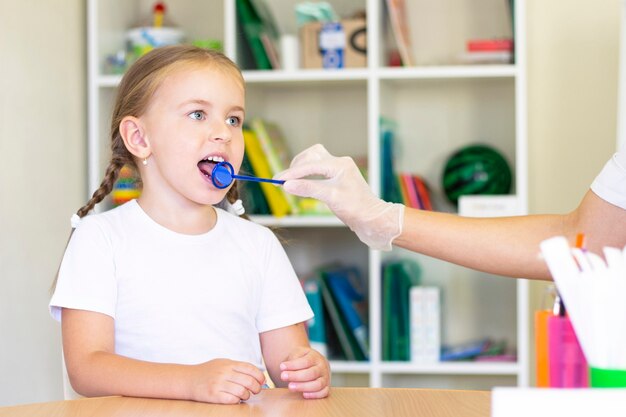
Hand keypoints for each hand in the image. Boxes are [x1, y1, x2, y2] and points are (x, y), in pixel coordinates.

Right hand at [189, 358, 265, 403]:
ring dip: (247, 395)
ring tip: (244, 395)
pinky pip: (232, 400)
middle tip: (256, 391)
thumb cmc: (208, 371)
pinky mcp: (214, 395)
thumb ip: (237, 367)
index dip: (260, 376)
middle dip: (256, 388)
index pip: (250, 369)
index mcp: (229, 364)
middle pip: (249, 381)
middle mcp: (224, 373)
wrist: (188, 379)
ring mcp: (219, 384)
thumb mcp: (222, 363)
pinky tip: (235, 399)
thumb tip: (257, 374)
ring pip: (242, 392)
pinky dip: (237, 401)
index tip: (261, 381)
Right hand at [276, 144, 403, 250]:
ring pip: (315, 159)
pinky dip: (308, 174)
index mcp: (340, 165)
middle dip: (297, 165)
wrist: (372, 219)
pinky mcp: (338, 177)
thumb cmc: (356, 209)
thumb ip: (308, 188)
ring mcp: (340, 169)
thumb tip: (287, 184)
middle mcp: (340, 163)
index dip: (292, 173)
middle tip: (284, 179)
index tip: (277, 180)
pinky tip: (303, 183)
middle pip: (312, 155)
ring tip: (291, 180)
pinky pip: (319, 169)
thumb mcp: (330, 197)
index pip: (310, 165)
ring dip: (302, 168)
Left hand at [280, 346, 329, 398]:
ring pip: (318, 384)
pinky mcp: (326, 387)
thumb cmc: (302, 359)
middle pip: (311, 373)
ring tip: (290, 386)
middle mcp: (323, 367)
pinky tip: (304, 394)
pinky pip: (324, 393)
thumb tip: (284, 368)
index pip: (306, 361)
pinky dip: (315, 395)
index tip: (281, 367)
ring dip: (303, 387)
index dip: (293, 365)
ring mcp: (326, 377)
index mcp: (315, 357)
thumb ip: (292, 360)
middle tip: (283, 377)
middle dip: (296, 376)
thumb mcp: (297, 354)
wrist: (312, 362)